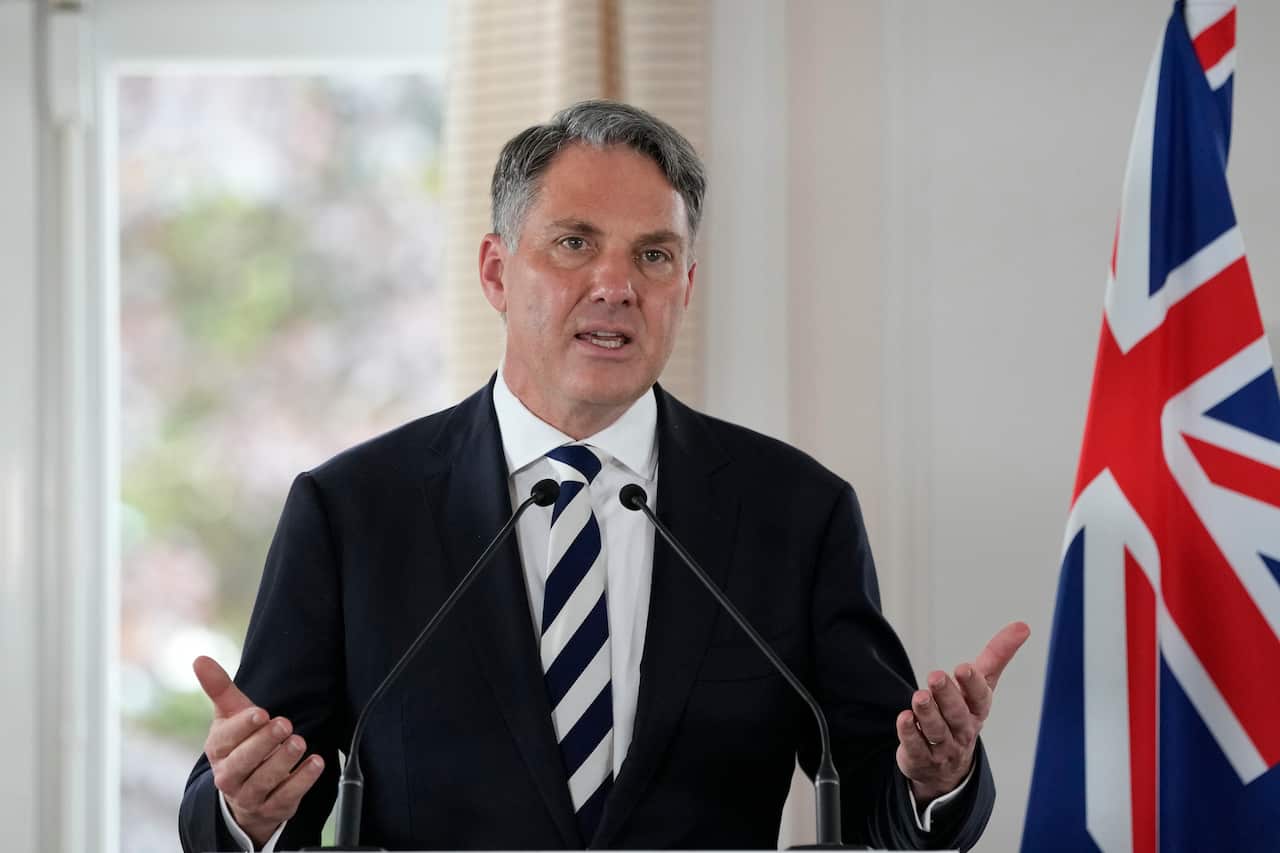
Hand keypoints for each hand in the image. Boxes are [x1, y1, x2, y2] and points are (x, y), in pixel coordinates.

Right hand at [194, 656, 325, 847]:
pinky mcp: (272, 808)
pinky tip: (316, 763)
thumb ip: (219, 688)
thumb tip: (200, 658)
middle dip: (263, 743)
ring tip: (299, 742)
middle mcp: (228, 776)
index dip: (243, 727)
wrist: (247, 790)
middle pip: (242, 763)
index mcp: (218, 750)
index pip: (225, 739)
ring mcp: (249, 796)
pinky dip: (301, 781)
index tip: (261, 713)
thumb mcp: (231, 715)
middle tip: (284, 724)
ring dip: (283, 761)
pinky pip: (286, 797)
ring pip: (263, 781)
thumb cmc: (241, 743)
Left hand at [895, 621, 1029, 802]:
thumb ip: (997, 655)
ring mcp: (943, 747)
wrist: (948, 763)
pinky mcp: (921, 758)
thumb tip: (1023, 625)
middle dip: (947, 696)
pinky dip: (909, 734)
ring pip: (936, 730)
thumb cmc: (965, 712)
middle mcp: (963, 730)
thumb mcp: (982, 684)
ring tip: (919, 696)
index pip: (980, 698)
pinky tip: (904, 718)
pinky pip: (916, 747)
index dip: (973, 684)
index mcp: (978, 710)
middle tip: (935, 676)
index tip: (963, 667)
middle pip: (956, 714)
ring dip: (927, 713)